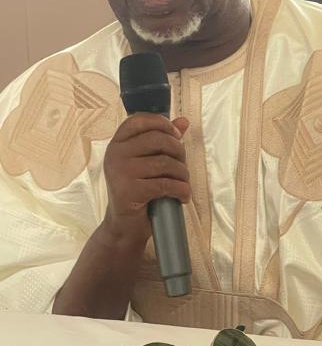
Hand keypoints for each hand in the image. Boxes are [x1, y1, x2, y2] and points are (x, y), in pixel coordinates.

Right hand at [102, 114, 190, 244]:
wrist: (125, 225)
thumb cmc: (139, 190)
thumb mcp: (149, 162)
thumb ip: (164, 139)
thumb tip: (184, 121)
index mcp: (118, 144)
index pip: (139, 120)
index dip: (162, 124)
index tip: (176, 135)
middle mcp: (115, 154)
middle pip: (159, 139)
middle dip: (179, 152)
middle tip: (182, 167)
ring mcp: (120, 172)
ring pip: (166, 163)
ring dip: (182, 174)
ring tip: (183, 184)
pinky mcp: (128, 191)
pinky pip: (166, 184)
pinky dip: (182, 190)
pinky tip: (183, 196)